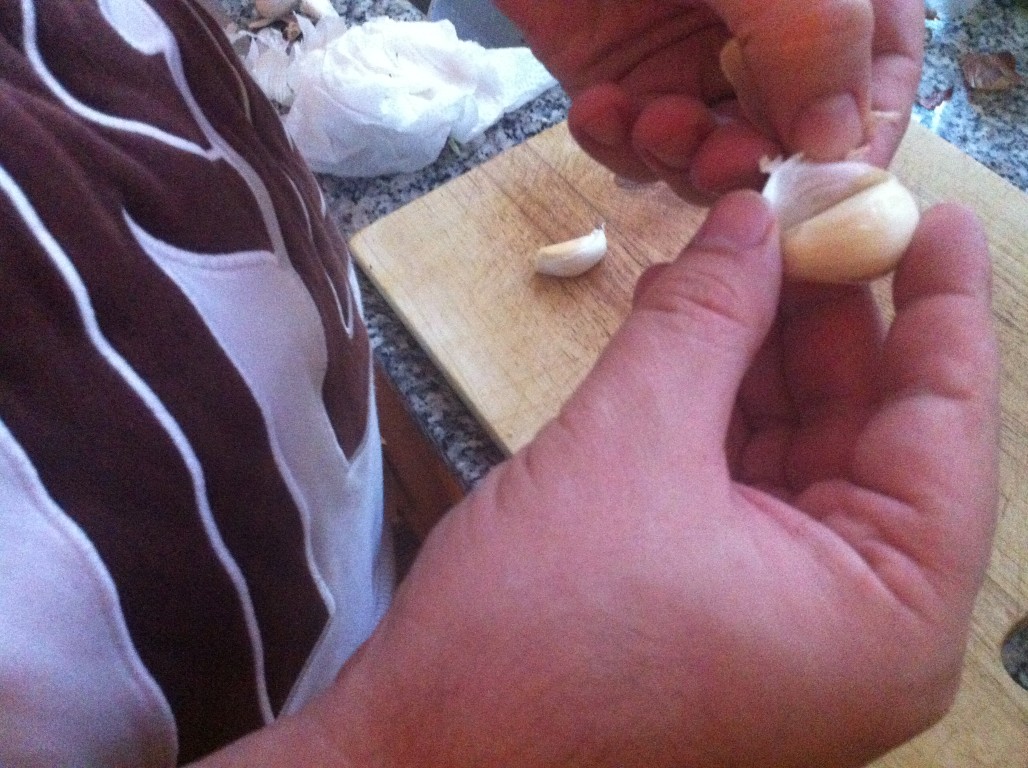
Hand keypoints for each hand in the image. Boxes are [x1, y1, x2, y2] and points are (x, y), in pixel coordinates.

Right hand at [321, 193, 997, 766]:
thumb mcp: (630, 447)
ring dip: (762, 352)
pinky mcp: (725, 610)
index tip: (926, 212)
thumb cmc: (533, 631)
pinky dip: (720, 405)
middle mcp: (860, 626)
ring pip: (803, 451)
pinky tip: (687, 332)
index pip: (947, 426)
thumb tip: (750, 221)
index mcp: (886, 614)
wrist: (424, 749)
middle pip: (871, 432)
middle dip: (827, 316)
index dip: (940, 306)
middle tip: (799, 213)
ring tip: (728, 257)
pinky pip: (748, 483)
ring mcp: (791, 622)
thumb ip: (704, 322)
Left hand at [495, 0, 924, 196]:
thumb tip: (835, 144)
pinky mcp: (617, 77)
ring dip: (678, 155)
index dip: (854, 148)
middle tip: (717, 160)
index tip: (821, 193)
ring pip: (704, 155)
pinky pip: (630, 143)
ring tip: (650, 119)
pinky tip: (597, 110)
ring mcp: (689, 58)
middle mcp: (767, 36)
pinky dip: (615, 141)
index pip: (877, 86)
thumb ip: (816, 37)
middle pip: (783, 139)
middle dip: (749, 162)